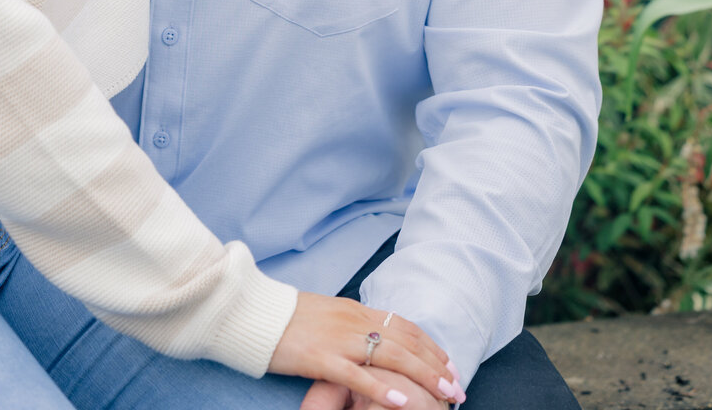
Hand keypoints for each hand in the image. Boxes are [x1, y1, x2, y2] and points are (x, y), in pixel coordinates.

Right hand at [269, 293, 463, 409]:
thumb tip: (369, 336)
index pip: (402, 325)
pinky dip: (383, 389)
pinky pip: (358, 376)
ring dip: (423, 376)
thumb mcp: (325, 314)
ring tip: (444, 395)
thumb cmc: (286, 316)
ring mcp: (338, 339)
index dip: (428, 344)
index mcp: (353, 309)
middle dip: (435, 365)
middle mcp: (352, 320)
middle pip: (405, 341)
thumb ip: (349, 324)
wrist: (254, 311)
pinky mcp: (321, 358)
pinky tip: (403, 401)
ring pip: (391, 356)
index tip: (448, 363)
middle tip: (457, 387)